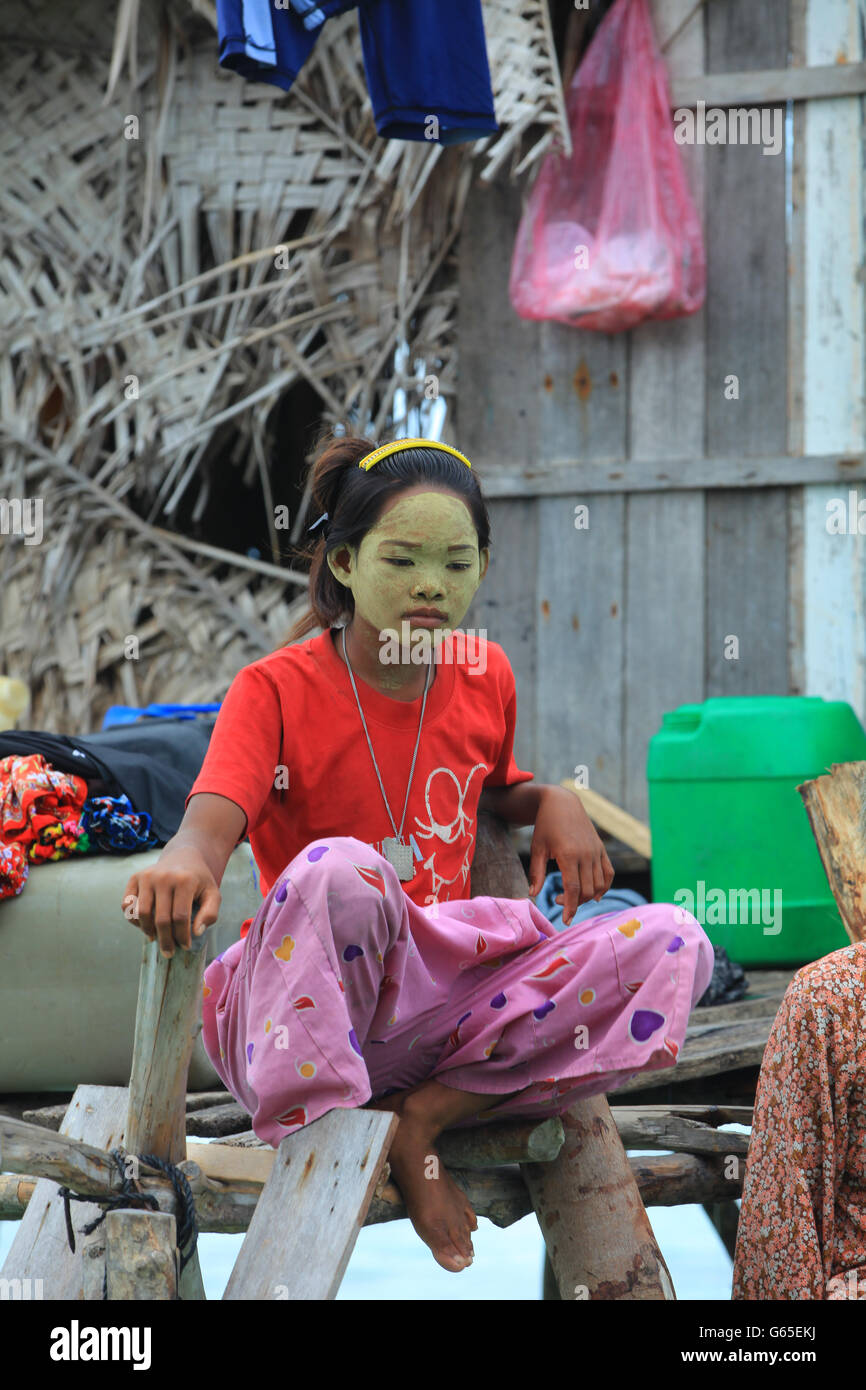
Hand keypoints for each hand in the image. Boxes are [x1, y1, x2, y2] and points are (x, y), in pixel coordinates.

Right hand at [121, 848, 220, 957]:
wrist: (183, 857)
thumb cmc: (199, 880)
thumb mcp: (213, 894)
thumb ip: (210, 913)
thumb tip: (196, 932)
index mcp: (184, 880)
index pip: (180, 916)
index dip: (182, 935)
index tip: (185, 946)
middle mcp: (163, 877)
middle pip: (161, 918)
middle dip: (165, 940)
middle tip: (169, 953)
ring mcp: (146, 876)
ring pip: (141, 914)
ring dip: (148, 931)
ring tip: (157, 938)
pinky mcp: (134, 878)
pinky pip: (127, 905)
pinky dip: (134, 919)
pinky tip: (146, 924)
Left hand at [526, 786, 613, 924]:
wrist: (562, 803)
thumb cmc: (545, 826)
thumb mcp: (537, 848)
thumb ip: (536, 873)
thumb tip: (533, 895)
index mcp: (568, 854)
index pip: (573, 889)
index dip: (570, 907)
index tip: (565, 920)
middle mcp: (586, 854)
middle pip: (587, 890)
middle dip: (575, 903)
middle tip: (559, 901)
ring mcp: (596, 851)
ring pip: (599, 884)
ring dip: (588, 897)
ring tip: (572, 896)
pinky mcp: (601, 849)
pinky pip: (608, 873)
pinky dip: (604, 886)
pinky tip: (596, 895)